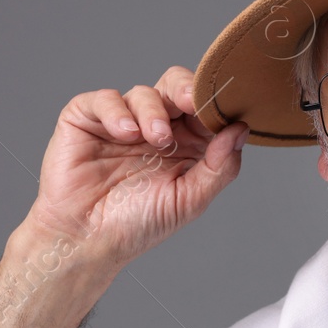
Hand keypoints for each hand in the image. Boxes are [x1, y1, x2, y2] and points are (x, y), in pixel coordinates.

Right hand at [20, 65, 249, 269]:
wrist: (86, 240)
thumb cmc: (137, 225)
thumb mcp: (189, 200)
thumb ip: (219, 167)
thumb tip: (240, 130)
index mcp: (184, 144)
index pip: (204, 109)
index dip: (215, 105)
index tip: (224, 108)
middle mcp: (154, 127)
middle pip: (176, 87)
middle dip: (187, 90)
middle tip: (192, 102)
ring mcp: (121, 122)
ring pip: (144, 92)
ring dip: (154, 111)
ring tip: (156, 139)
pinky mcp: (86, 119)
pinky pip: (104, 99)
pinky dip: (117, 111)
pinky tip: (125, 134)